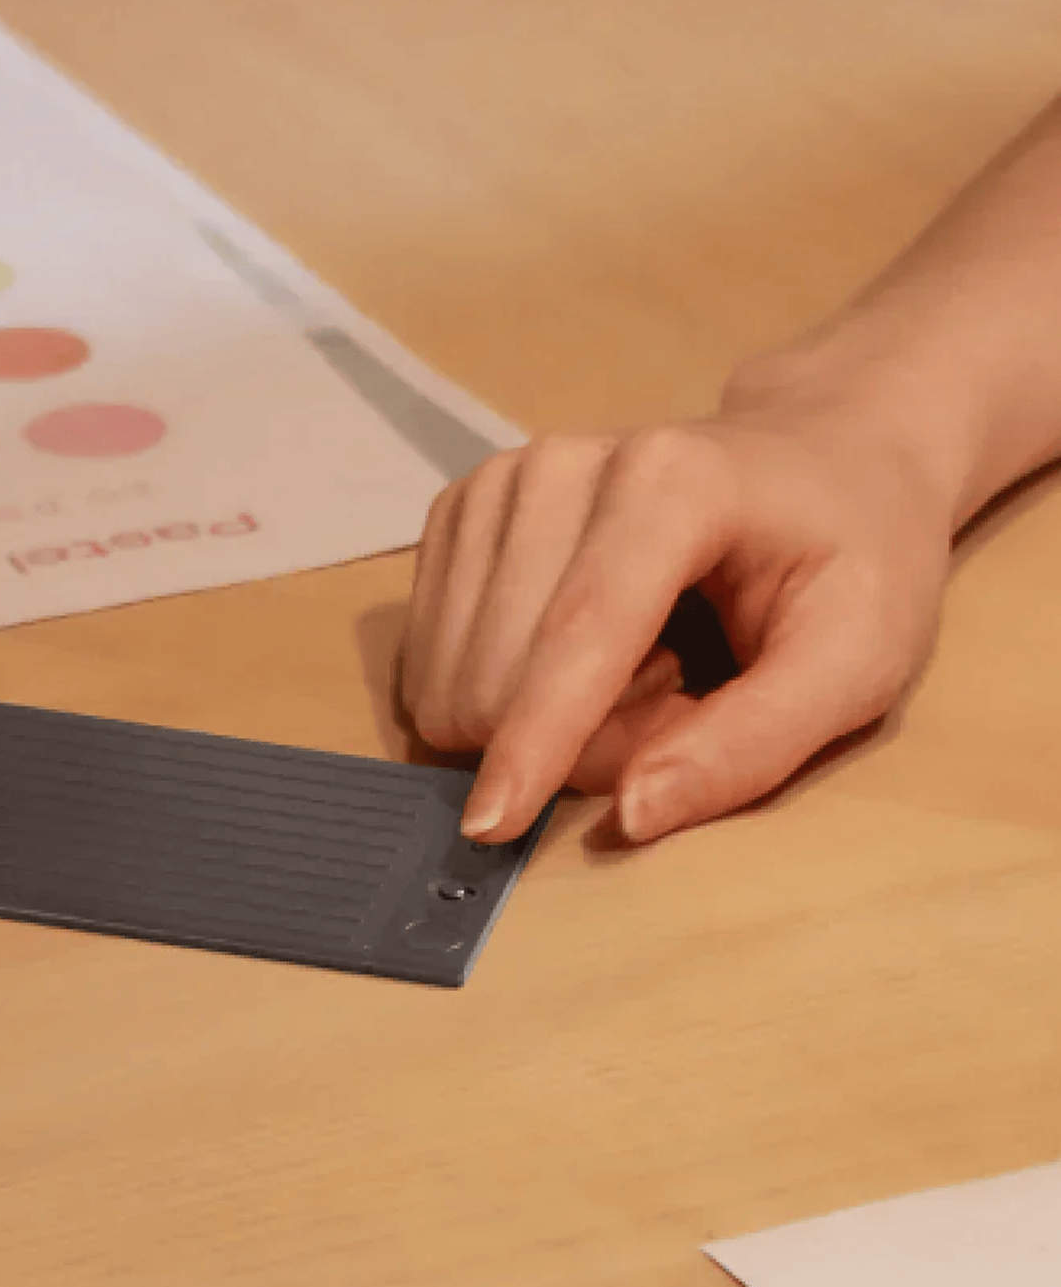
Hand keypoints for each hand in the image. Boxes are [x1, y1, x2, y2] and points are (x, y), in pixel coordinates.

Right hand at [398, 403, 956, 844]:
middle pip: (505, 668)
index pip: (580, 632)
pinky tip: (574, 653)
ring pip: (455, 670)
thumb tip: (630, 815)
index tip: (489, 827)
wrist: (815, 459)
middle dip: (576, 738)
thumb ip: (751, 744)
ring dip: (536, 716)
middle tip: (675, 700)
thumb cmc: (850, 561)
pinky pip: (432, 655)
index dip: (534, 739)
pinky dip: (499, 685)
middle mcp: (561, 464)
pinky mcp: (461, 508)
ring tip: (638, 669)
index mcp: (672, 483)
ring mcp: (499, 482)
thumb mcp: (855, 664)